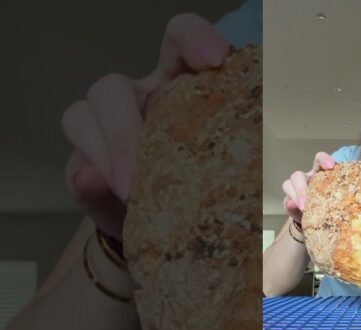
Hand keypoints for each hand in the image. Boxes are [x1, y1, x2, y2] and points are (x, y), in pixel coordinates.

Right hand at [61, 13, 228, 238]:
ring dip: (106, 156)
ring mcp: (104, 133)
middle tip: (143, 171)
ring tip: (131, 192)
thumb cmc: (219, 175)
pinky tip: (97, 188)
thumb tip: (244, 141)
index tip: (215, 60)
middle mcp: (138, 100)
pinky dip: (86, 181)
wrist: (185, 219)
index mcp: (180, 84)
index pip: (179, 41)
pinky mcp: (85, 170)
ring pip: (81, 119)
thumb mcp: (237, 155)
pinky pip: (74, 169)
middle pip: (111, 88)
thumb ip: (242, 142)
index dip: (192, 39)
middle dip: (124, 128)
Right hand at [281, 152, 334, 222]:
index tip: (331, 166)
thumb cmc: (333, 202)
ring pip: (288, 185)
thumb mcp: (339, 196)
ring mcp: (295, 189)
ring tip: (303, 207)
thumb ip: (340, 193)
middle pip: (297, 175)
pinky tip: (293, 207)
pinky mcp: (289, 201)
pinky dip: (290, 205)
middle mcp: (306, 178)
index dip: (323, 159)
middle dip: (301, 187)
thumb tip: (342, 193)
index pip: (319, 159)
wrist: (321, 217)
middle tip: (307, 201)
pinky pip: (286, 201)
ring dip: (295, 196)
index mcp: (319, 173)